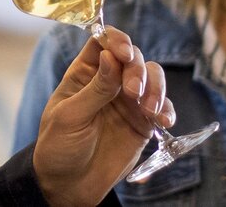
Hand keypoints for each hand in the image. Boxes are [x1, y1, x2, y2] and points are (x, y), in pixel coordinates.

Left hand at [32, 26, 175, 206]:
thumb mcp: (70, 116)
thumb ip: (95, 89)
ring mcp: (128, 100)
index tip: (124, 54)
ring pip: (152, 78)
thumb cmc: (59, 146)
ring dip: (156, 88)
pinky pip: (162, 108)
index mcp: (85, 73)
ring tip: (150, 110)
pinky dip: (167, 110)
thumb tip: (110, 56)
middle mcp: (109, 81)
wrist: (69, 185)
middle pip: (133, 58)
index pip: (103, 42)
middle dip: (138, 71)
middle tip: (134, 93)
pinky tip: (164, 121)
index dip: (116, 41)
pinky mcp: (143, 122)